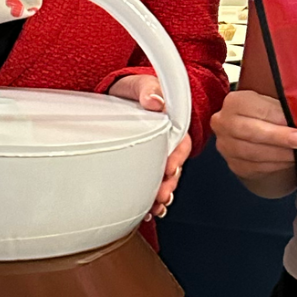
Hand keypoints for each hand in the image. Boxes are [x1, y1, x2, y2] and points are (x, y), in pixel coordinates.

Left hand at [109, 75, 184, 216]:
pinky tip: (145, 211)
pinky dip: (148, 200)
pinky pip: (148, 185)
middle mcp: (166, 144)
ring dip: (160, 196)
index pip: (180, 144)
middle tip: (161, 195)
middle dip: (169, 185)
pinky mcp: (140, 165)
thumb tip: (154, 100)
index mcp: (171, 126)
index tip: (169, 168)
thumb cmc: (133, 90)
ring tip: (155, 208)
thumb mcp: (140, 85)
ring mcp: (154, 157)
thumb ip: (147, 90)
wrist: (116, 95)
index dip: (176, 158)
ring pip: (163, 181)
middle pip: (173, 168)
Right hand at [211, 88, 296, 191]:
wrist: (258, 134)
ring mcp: (226, 146)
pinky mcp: (235, 165)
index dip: (277, 116)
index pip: (254, 108)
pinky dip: (276, 165)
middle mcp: (223, 123)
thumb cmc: (270, 115)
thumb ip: (284, 106)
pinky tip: (289, 161)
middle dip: (278, 137)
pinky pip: (256, 168)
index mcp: (234, 102)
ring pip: (253, 153)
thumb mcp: (273, 103)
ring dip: (280, 154)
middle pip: (250, 132)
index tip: (296, 123)